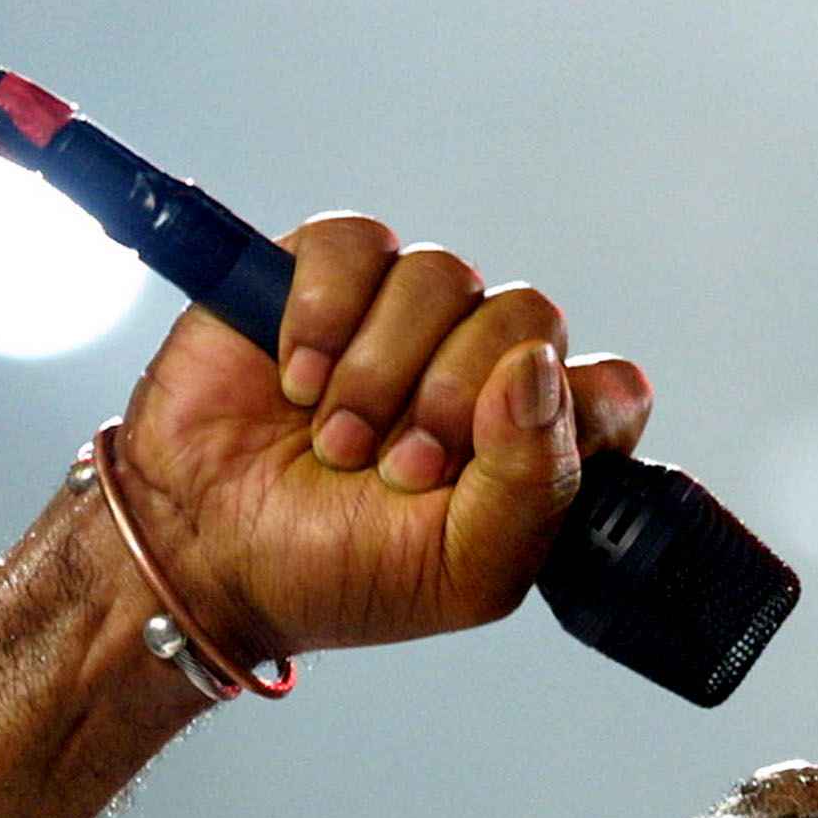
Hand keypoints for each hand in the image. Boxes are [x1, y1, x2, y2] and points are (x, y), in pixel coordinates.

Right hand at [112, 214, 651, 661]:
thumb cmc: (341, 573)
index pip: (609, 390)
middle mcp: (481, 367)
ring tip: (334, 442)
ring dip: (381, 371)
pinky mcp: (323, 278)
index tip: (492, 466)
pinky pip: (358, 244)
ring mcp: (404, 318)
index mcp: (534, 441)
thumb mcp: (464, 571)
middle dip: (457, 398)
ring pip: (443, 277)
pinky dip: (322, 313)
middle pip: (528, 318)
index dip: (565, 417)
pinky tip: (294, 378)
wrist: (208, 555)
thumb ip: (535, 484)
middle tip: (397, 469)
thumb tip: (539, 370)